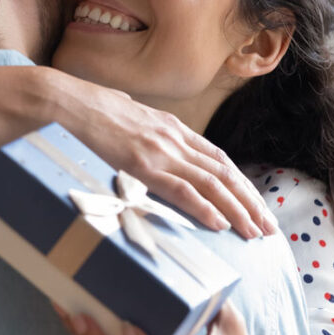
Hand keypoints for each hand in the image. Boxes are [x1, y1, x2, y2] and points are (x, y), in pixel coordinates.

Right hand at [43, 69, 275, 235]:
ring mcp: (159, 150)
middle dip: (250, 202)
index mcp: (171, 127)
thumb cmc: (87, 109)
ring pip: (211, 184)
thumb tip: (141, 141)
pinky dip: (204, 208)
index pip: (218, 159)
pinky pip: (181, 189)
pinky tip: (220, 224)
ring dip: (237, 210)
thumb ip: (143, 133)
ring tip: (254, 233)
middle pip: (224, 173)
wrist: (65, 101)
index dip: (240, 184)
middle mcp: (173, 138)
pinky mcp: (141, 163)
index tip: (256, 205)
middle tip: (268, 227)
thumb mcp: (125, 118)